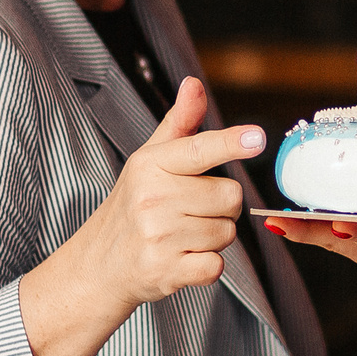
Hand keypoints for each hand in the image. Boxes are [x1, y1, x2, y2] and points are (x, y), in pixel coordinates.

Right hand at [81, 76, 256, 306]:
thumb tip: (194, 84)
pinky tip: (182, 259)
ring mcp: (158, 236)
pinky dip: (207, 266)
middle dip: (221, 206)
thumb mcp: (149, 160)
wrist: (99, 265)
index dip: (231, 143)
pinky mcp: (166, 271)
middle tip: (190, 211)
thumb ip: (180, 123)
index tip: (258, 137)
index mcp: (151, 165)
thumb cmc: (132, 206)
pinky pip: (217, 265)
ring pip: (227, 232)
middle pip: (230, 196)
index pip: (199, 149)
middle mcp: (153, 198)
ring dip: (213, 237)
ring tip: (182, 236)